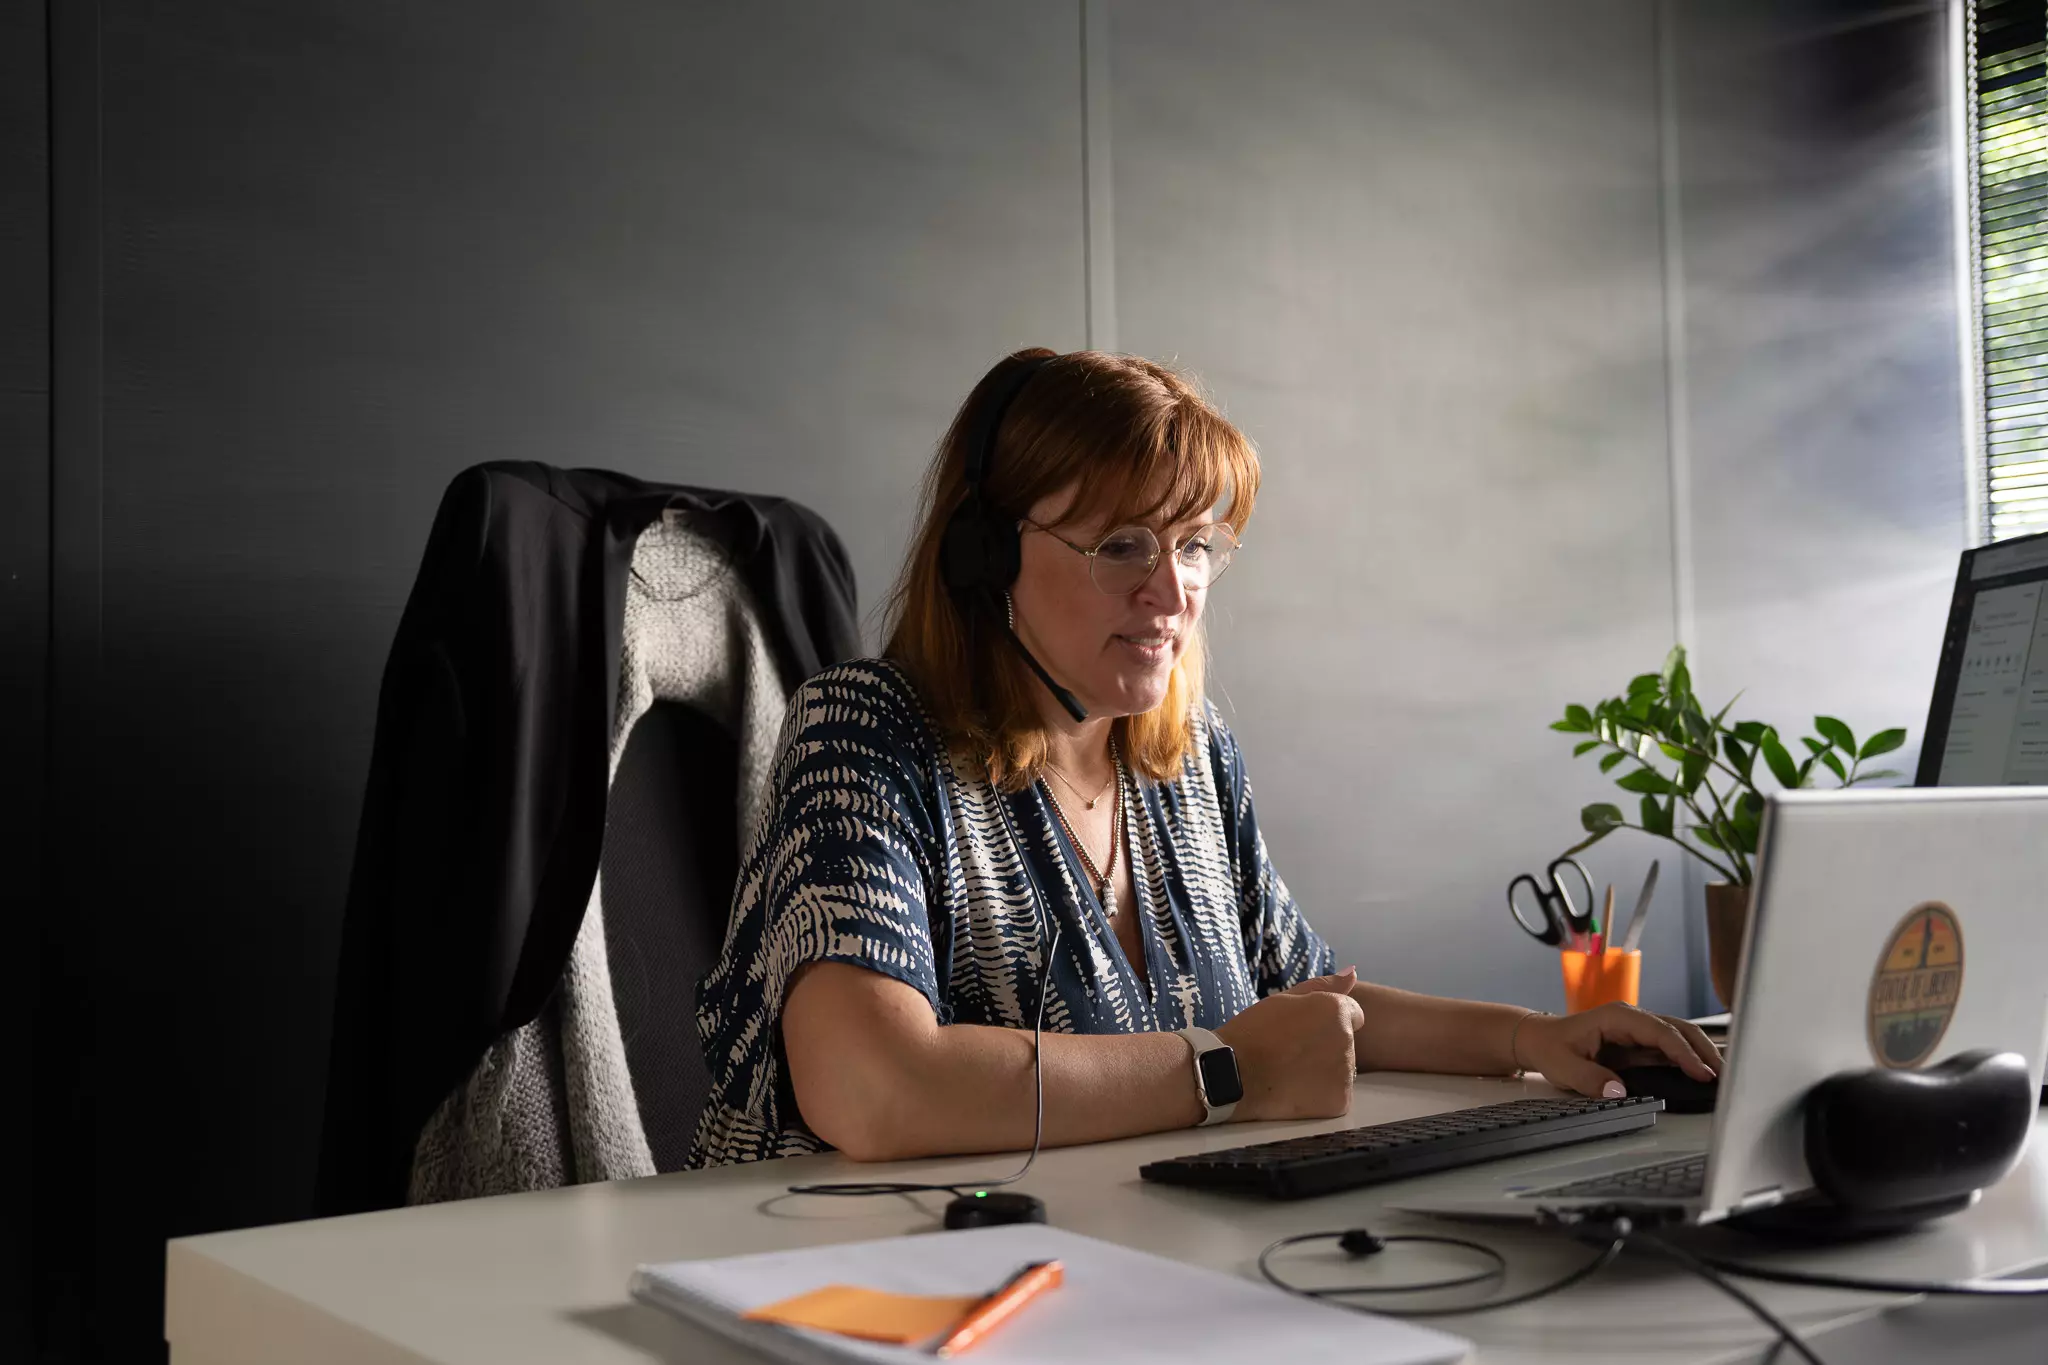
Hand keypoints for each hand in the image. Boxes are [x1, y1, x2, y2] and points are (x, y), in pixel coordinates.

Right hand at [1215, 975, 1364, 1121]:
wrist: (1233, 1074)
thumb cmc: (1254, 1032)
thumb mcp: (1284, 998)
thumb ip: (1324, 985)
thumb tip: (1353, 972)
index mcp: (1336, 1011)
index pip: (1353, 1016)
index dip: (1327, 1023)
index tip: (1303, 1032)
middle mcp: (1347, 1041)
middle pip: (1347, 1045)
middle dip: (1327, 1048)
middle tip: (1292, 1052)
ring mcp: (1345, 1074)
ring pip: (1342, 1071)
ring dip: (1324, 1072)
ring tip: (1290, 1072)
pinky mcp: (1340, 1102)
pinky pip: (1337, 1096)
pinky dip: (1321, 1096)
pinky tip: (1294, 1090)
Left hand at [1513, 1004, 1719, 1098]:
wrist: (1539, 1040)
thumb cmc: (1550, 1047)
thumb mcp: (1562, 1066)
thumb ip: (1589, 1079)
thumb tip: (1619, 1090)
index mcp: (1617, 1016)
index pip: (1660, 1032)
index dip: (1683, 1052)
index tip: (1702, 1072)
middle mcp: (1632, 1019)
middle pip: (1678, 1029)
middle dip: (1704, 1049)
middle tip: (1725, 1075)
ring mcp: (1638, 1030)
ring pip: (1679, 1036)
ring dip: (1701, 1053)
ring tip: (1724, 1076)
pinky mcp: (1640, 1044)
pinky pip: (1670, 1049)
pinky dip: (1689, 1059)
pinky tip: (1704, 1074)